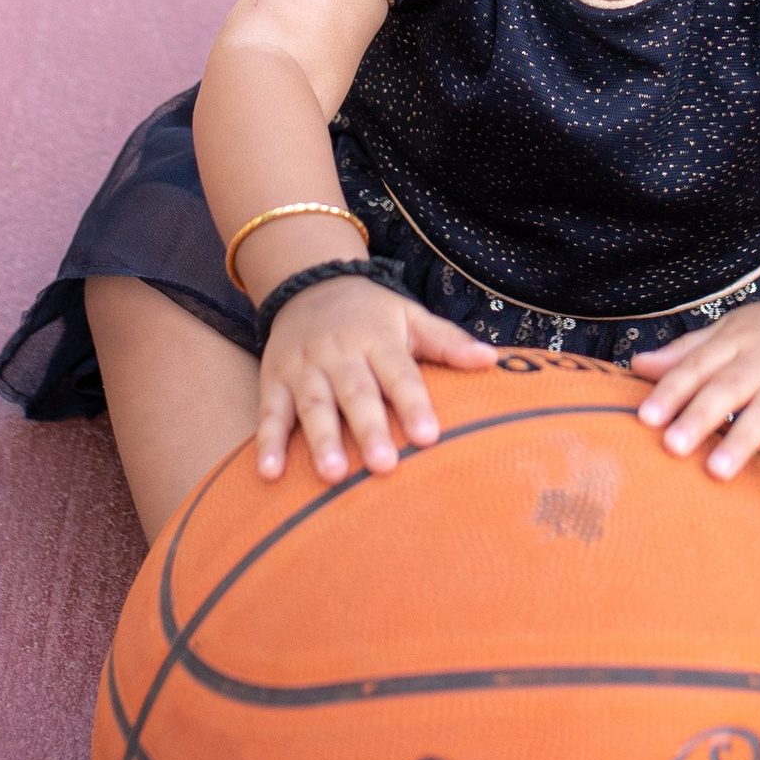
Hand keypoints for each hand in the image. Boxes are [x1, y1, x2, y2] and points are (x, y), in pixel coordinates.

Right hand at [255, 278, 494, 482]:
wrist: (309, 284)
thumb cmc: (371, 314)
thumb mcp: (410, 317)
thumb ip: (448, 341)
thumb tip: (491, 359)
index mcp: (377, 339)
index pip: (399, 373)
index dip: (413, 404)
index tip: (430, 437)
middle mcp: (339, 354)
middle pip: (356, 393)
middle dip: (368, 428)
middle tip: (383, 466)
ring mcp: (304, 369)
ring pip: (313, 405)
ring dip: (321, 440)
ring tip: (333, 475)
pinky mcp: (274, 383)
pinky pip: (270, 415)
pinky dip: (268, 444)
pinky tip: (270, 474)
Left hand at [631, 273, 759, 482]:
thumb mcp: (731, 332)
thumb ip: (687, 353)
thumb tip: (637, 364)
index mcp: (738, 339)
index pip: (699, 365)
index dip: (672, 390)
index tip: (645, 418)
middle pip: (731, 385)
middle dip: (701, 415)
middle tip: (673, 447)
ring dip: (745, 438)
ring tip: (718, 471)